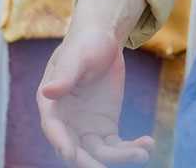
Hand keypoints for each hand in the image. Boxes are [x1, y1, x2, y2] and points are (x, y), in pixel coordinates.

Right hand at [37, 26, 154, 166]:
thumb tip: (48, 91)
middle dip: (91, 161)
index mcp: (51, 104)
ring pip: (99, 151)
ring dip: (120, 156)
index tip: (71, 155)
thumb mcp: (77, 56)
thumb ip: (66, 74)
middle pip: (76, 148)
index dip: (61, 142)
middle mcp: (66, 123)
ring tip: (143, 154)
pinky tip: (147, 145)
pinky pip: (116, 145)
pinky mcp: (105, 127)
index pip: (53, 128)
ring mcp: (85, 128)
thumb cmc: (86, 43)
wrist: (104, 40)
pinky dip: (130, 148)